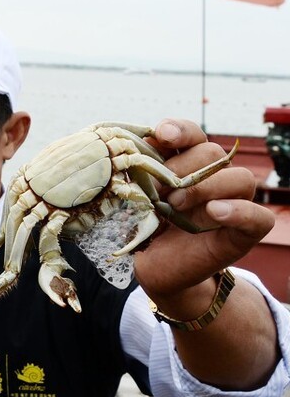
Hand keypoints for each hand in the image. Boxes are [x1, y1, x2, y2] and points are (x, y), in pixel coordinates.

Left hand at [132, 118, 272, 300]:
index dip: (180, 130)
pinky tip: (215, 212)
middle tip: (159, 192)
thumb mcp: (136, 195)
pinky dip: (239, 211)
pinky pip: (259, 216)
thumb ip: (140, 170)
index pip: (192, 134)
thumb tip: (137, 147)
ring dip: (206, 188)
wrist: (155, 266)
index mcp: (186, 163)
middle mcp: (214, 177)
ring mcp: (233, 203)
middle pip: (213, 153)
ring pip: (240, 178)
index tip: (161, 135)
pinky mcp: (244, 232)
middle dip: (183, 168)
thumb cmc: (144, 225)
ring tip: (176, 205)